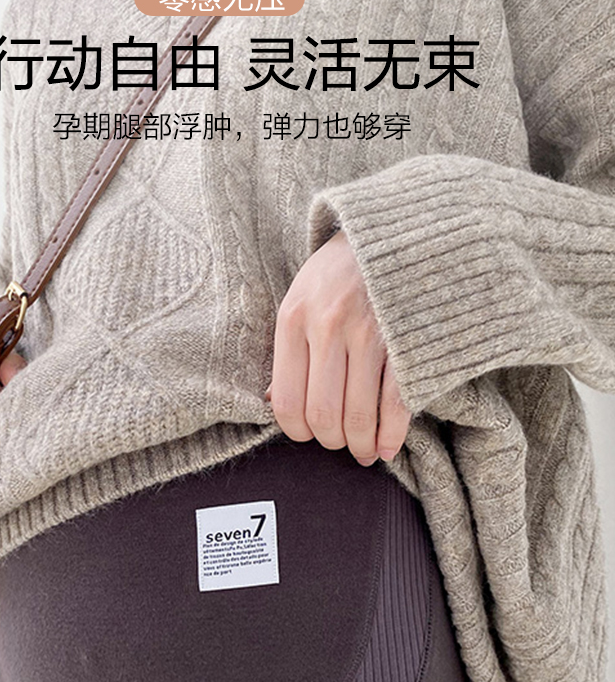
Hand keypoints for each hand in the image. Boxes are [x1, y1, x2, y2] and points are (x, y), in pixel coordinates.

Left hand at [266, 230, 410, 464]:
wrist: (395, 231)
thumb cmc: (341, 272)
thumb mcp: (301, 299)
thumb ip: (288, 351)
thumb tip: (275, 404)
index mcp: (294, 318)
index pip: (287, 402)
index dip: (297, 432)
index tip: (308, 435)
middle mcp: (329, 326)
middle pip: (324, 415)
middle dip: (331, 442)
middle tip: (339, 444)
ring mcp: (370, 334)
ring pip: (358, 416)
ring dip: (360, 445)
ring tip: (363, 450)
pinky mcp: (406, 341)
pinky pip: (395, 405)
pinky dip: (390, 436)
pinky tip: (386, 447)